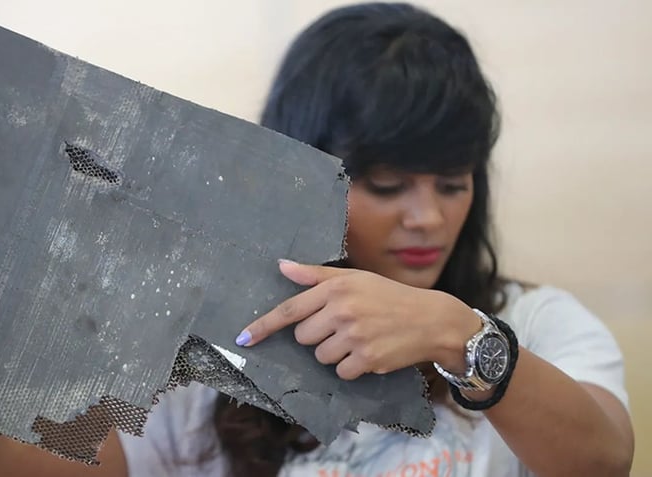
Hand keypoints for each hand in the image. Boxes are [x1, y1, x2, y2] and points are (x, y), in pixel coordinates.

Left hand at [236, 260, 480, 379]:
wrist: (430, 319)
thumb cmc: (387, 296)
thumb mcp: (354, 278)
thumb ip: (316, 275)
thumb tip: (282, 267)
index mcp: (336, 288)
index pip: (290, 310)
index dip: (263, 326)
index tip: (242, 339)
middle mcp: (343, 311)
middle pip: (303, 338)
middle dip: (317, 336)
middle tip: (342, 326)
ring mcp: (355, 336)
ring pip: (321, 357)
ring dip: (334, 353)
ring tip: (358, 338)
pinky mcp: (367, 359)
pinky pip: (340, 372)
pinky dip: (351, 367)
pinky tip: (368, 353)